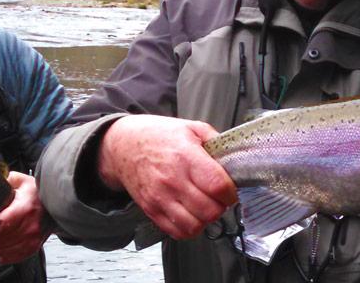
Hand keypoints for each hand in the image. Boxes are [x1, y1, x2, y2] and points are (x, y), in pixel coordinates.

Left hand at [0, 171, 48, 263]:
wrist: (57, 204)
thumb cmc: (39, 194)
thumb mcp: (22, 181)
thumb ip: (5, 180)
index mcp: (25, 208)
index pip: (2, 223)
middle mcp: (30, 225)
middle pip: (2, 239)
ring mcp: (33, 238)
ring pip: (8, 250)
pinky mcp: (34, 245)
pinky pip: (17, 256)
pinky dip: (7, 256)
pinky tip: (0, 252)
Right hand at [98, 115, 236, 239]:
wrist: (124, 146)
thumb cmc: (158, 136)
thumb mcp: (191, 128)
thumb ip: (216, 142)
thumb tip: (235, 159)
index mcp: (185, 157)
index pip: (217, 186)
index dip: (230, 192)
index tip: (230, 190)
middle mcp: (172, 180)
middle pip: (209, 210)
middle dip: (220, 206)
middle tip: (218, 198)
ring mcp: (160, 198)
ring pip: (194, 226)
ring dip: (205, 220)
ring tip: (205, 207)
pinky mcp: (151, 210)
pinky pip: (177, 232)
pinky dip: (189, 228)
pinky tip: (191, 214)